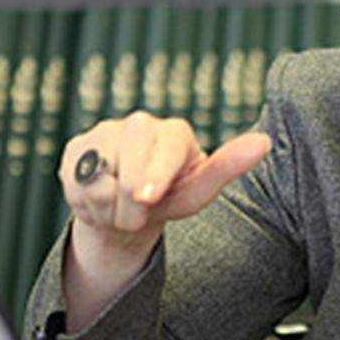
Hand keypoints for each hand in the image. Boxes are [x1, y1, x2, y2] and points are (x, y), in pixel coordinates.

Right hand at [60, 112, 270, 267]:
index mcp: (175, 133)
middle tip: (140, 214)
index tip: (147, 199)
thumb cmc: (170, 198)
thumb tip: (264, 141)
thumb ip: (226, 168)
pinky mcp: (77, 148)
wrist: (127, 210)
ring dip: (110, 207)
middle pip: (129, 160)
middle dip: (132, 202)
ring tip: (122, 209)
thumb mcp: (198, 192)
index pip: (166, 149)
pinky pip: (75, 181)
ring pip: (100, 175)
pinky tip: (99, 201)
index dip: (154, 175)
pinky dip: (86, 203)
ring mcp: (105, 132)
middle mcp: (140, 124)